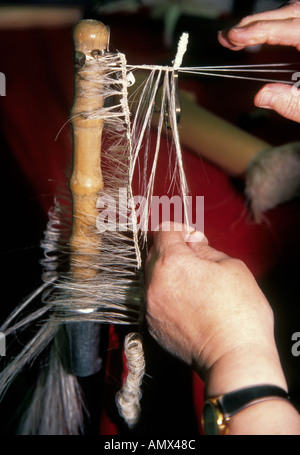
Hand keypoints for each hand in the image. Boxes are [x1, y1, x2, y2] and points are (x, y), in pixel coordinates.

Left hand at [145, 224, 285, 395]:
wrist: (233, 357)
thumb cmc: (238, 311)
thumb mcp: (231, 266)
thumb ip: (205, 249)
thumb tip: (192, 244)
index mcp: (171, 262)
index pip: (164, 231)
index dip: (181, 229)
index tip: (193, 238)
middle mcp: (153, 283)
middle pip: (154, 253)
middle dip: (173, 250)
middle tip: (197, 259)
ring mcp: (150, 307)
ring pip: (153, 278)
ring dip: (169, 273)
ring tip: (194, 283)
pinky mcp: (152, 326)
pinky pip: (155, 300)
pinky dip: (167, 295)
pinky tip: (189, 303)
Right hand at [218, 1, 299, 122]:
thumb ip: (292, 105)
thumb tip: (261, 97)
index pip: (291, 28)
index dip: (259, 31)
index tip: (234, 38)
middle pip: (291, 13)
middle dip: (256, 24)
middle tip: (227, 38)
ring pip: (296, 12)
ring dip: (266, 22)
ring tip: (240, 36)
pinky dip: (281, 23)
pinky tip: (266, 33)